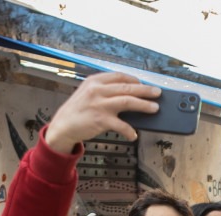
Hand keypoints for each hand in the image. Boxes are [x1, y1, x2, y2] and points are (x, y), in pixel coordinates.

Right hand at [44, 72, 160, 153]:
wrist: (62, 127)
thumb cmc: (77, 111)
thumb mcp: (87, 93)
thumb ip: (105, 91)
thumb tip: (128, 94)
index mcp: (94, 81)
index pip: (119, 76)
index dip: (134, 80)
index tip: (144, 84)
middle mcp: (97, 90)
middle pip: (127, 87)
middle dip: (145, 90)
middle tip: (158, 93)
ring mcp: (99, 104)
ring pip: (128, 101)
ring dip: (144, 105)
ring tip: (154, 108)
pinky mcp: (100, 120)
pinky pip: (121, 124)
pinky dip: (129, 130)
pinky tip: (133, 134)